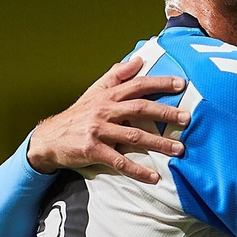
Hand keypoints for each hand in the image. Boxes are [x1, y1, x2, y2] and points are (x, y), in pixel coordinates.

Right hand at [28, 56, 189, 184]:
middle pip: (140, 109)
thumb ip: (117, 76)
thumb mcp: (94, 92)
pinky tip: (153, 176)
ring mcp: (98, 130)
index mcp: (107, 96)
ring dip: (159, 144)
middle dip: (166, 113)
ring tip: (179, 150)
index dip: (160, 83)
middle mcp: (104, 111)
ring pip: (134, 136)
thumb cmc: (78, 116)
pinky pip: (119, 161)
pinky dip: (137, 169)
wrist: (49, 139)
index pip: (137, 85)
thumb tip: (138, 60)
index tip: (182, 84)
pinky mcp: (92, 150)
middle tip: (187, 118)